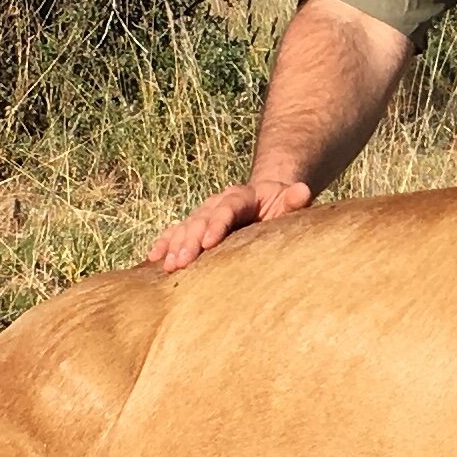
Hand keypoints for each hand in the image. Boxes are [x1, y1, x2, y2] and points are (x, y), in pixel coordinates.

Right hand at [145, 178, 314, 272]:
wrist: (268, 197)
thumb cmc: (282, 206)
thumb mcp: (290, 202)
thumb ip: (294, 200)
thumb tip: (302, 191)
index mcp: (242, 196)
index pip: (228, 207)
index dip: (217, 223)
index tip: (209, 242)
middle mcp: (219, 201)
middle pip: (201, 218)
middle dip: (190, 240)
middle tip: (182, 262)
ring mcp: (205, 213)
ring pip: (186, 226)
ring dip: (175, 245)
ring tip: (169, 265)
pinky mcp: (196, 225)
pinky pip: (176, 232)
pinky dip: (165, 243)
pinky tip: (154, 258)